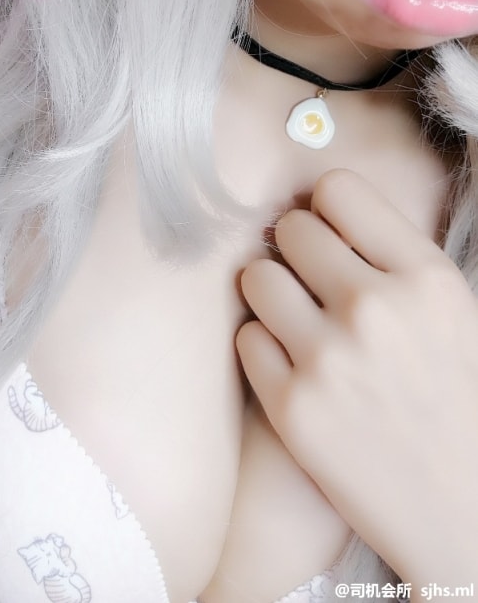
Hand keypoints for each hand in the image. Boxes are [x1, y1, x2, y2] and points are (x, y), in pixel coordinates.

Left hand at [235, 168, 477, 586]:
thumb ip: (395, 258)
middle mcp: (375, 309)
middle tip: (310, 279)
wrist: (463, 513)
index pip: (336, 189)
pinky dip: (264, 347)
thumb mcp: (454, 311)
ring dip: (272, 293)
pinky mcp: (291, 408)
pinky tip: (293, 365)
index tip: (331, 231)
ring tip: (296, 318)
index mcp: (426, 278)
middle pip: (289, 229)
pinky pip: (245, 338)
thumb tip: (323, 210)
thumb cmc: (460, 403)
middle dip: (296, 249)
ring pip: (256, 278)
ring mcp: (328, 360)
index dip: (327, 208)